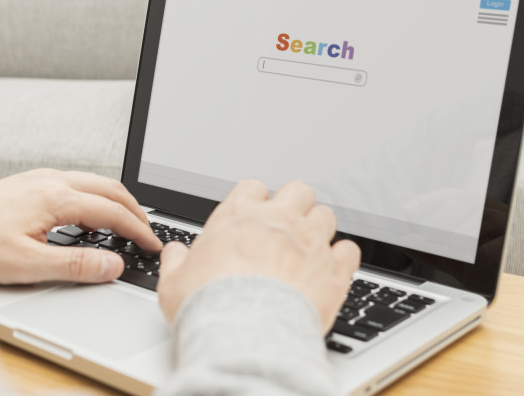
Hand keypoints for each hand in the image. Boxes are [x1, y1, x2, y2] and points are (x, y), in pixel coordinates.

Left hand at [0, 169, 161, 284]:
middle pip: (110, 189)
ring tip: (128, 221)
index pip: (112, 212)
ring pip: (94, 183)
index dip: (138, 231)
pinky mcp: (29, 183)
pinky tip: (91, 212)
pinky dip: (96, 196)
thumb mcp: (28, 264)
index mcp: (56, 197)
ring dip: (117, 200)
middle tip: (149, 233)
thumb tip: (113, 264)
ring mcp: (40, 179)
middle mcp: (52, 181)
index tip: (153, 246)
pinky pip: (77, 183)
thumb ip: (76, 264)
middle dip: (135, 211)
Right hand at [157, 180, 360, 331]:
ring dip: (319, 228)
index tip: (255, 216)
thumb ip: (175, 261)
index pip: (253, 187)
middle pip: (298, 190)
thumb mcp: (174, 283)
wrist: (244, 336)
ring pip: (327, 215)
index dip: (256, 200)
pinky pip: (349, 250)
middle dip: (295, 204)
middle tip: (288, 226)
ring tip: (310, 249)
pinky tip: (333, 269)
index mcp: (238, 216)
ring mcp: (309, 242)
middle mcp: (278, 221)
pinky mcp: (334, 270)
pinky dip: (343, 258)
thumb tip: (173, 253)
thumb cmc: (208, 307)